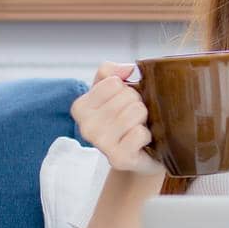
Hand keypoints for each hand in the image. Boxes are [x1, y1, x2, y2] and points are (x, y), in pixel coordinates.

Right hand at [71, 62, 166, 176]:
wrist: (141, 155)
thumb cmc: (126, 118)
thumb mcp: (114, 90)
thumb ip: (113, 71)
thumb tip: (128, 69)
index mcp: (80, 107)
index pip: (113, 81)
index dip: (127, 89)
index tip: (123, 104)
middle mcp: (85, 126)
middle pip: (127, 95)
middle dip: (138, 104)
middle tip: (133, 119)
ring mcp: (100, 144)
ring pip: (136, 111)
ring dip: (144, 119)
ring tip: (137, 128)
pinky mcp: (118, 158)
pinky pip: (141, 133)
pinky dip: (147, 135)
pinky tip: (141, 143)